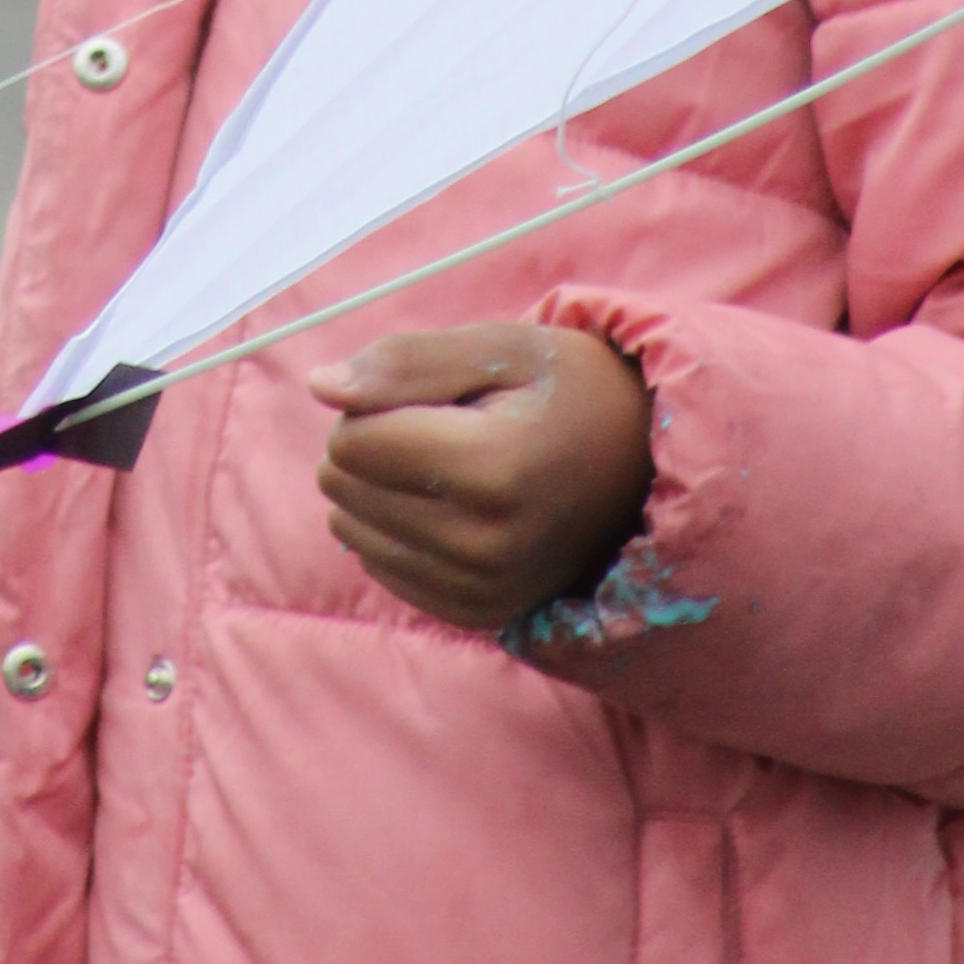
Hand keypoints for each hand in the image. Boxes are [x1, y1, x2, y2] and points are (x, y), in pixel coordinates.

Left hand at [310, 323, 653, 633]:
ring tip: (453, 469)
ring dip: (381, 491)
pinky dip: (398, 531)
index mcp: (493, 470)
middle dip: (373, 446)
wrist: (641, 466)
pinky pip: (380, 567)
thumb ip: (405, 364)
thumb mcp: (497, 350)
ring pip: (351, 531)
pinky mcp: (477, 614)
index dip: (376, 405)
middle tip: (447, 430)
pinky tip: (452, 508)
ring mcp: (482, 589)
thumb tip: (321, 388)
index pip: (351, 441)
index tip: (433, 399)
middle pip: (343, 488)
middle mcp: (484, 545)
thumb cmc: (566, 391)